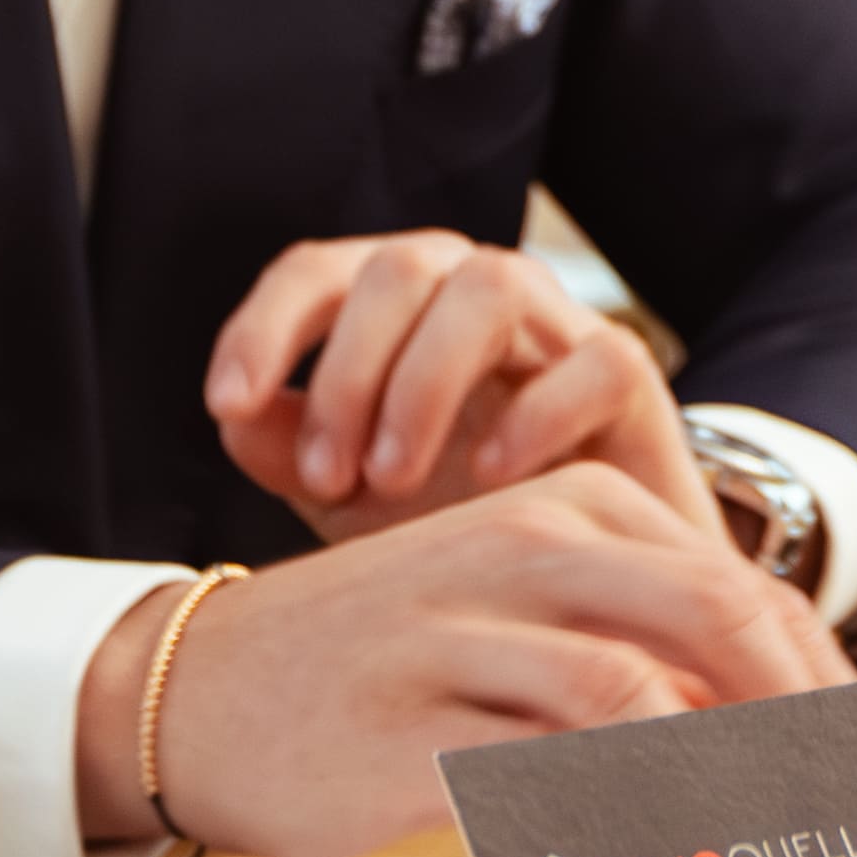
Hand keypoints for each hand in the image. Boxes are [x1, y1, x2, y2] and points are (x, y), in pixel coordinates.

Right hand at [81, 463, 849, 856]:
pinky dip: (628, 840)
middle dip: (812, 734)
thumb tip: (781, 739)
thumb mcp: (521, 618)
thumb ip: (641, 653)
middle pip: (725, 622)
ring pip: (650, 701)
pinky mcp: (416, 721)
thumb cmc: (378, 661)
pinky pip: (550, 779)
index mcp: (574, 508)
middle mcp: (530, 548)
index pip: (750, 592)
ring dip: (731, 800)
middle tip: (854, 830)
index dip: (830, 696)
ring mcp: (470, 627)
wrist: (198, 690)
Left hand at [204, 230, 720, 543]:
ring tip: (395, 479)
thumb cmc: (455, 522)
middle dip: (348, 372)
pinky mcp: (629, 376)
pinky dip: (533, 416)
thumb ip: (287, 451)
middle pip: (400, 268)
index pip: (318, 272)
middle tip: (325, 477)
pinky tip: (489, 480)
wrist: (573, 588)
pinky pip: (588, 361)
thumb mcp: (350, 496)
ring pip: (490, 287)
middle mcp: (473, 289)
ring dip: (426, 382)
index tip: (226, 403)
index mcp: (396, 303)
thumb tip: (238, 416)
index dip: (265, 326)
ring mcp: (558, 325)